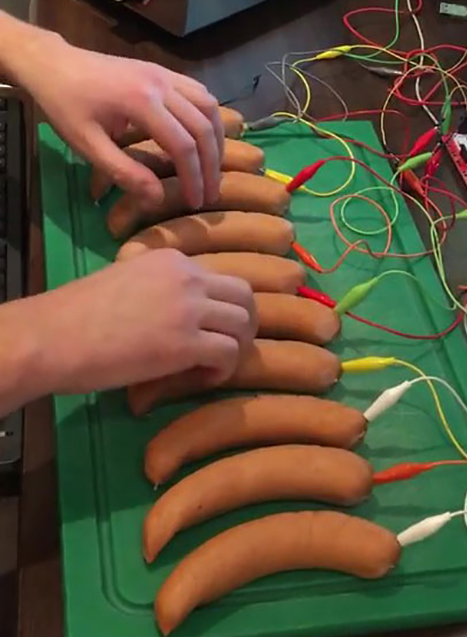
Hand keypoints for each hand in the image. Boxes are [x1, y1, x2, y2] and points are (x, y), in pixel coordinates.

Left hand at [9, 24, 224, 208]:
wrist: (52, 64)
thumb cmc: (65, 106)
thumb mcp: (87, 145)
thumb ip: (124, 172)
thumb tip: (158, 198)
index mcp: (141, 102)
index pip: (183, 145)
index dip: (194, 178)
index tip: (196, 202)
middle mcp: (161, 84)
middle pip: (203, 127)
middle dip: (211, 165)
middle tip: (211, 193)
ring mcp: (165, 74)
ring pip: (209, 107)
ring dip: (217, 140)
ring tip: (213, 167)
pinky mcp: (164, 72)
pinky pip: (200, 93)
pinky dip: (209, 118)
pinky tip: (205, 137)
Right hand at [11, 250, 256, 399]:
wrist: (51, 336)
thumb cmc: (77, 314)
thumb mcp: (125, 280)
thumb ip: (157, 288)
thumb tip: (178, 313)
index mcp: (172, 259)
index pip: (220, 278)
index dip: (221, 307)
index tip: (205, 329)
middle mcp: (187, 277)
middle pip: (245, 295)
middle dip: (244, 323)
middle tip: (228, 346)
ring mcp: (189, 308)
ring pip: (243, 323)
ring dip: (235, 348)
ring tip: (211, 366)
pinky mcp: (186, 343)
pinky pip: (230, 353)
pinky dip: (224, 370)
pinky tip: (202, 377)